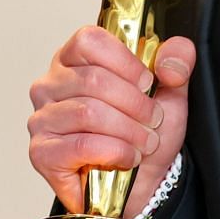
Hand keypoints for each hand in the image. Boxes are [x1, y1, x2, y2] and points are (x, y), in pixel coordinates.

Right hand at [27, 27, 194, 214]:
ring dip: (129, 130)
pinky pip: (81, 145)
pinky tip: (126, 157)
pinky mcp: (42, 152)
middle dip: (136, 104)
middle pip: (93, 79)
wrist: (142, 178)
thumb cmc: (144, 129)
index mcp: (75, 59)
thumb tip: (169, 62)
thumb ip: (177, 59)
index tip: (147, 82)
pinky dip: (115, 152)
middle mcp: (50, 85)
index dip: (126, 62)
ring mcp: (42, 118)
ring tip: (145, 142)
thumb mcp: (171, 88)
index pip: (89, 40)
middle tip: (153, 120)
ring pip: (88, 112)